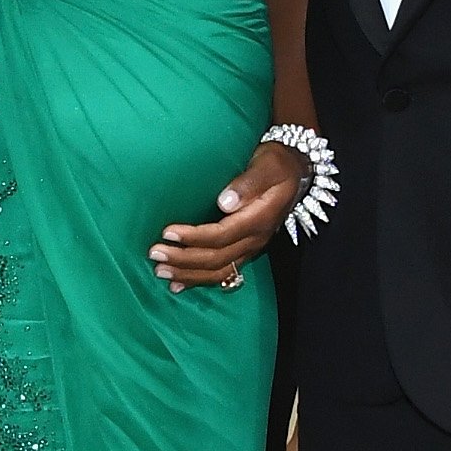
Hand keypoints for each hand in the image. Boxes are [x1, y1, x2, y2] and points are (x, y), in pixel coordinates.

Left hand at [149, 143, 304, 290]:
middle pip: (216, 258)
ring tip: (161, 272)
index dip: (194, 237)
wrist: (296, 172)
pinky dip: (199, 281)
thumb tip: (225, 201)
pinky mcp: (245, 250)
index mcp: (258, 220)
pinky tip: (179, 286)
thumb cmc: (277, 164)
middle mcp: (255, 239)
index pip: (222, 235)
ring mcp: (251, 248)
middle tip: (155, 254)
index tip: (168, 232)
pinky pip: (224, 272)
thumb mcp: (267, 166)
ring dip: (188, 274)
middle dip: (183, 259)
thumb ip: (248, 183)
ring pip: (219, 271)